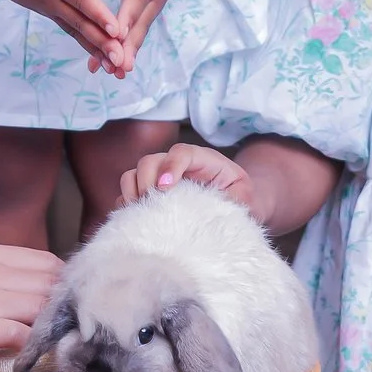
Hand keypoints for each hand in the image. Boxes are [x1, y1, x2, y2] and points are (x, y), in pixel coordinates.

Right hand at [0, 0, 127, 70]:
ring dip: (94, 49)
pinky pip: (69, 30)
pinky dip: (84, 44)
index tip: (116, 29)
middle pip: (80, 24)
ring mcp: (47, 9)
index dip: (100, 13)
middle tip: (121, 59)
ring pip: (75, 32)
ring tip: (114, 67)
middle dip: (102, 43)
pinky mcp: (45, 12)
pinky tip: (98, 56)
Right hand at [0, 244, 63, 371]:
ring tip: (55, 350)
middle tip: (70, 336)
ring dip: (52, 331)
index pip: (48, 263)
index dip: (65, 289)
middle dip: (65, 311)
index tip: (68, 312)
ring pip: (40, 308)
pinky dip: (31, 349)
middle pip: (49, 285)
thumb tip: (40, 298)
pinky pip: (19, 334)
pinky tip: (29, 360)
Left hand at [92, 0, 183, 79]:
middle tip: (118, 66)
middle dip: (128, 46)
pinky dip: (124, 54)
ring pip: (138, 36)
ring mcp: (151, 9)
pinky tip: (110, 70)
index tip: (118, 32)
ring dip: (126, 56)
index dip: (127, 16)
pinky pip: (135, 38)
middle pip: (139, 25)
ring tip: (112, 74)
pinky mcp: (147, 16)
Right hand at [119, 142, 253, 210]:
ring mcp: (160, 177)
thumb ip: (233, 200)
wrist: (234, 204)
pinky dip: (127, 205)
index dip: (170, 166)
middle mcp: (177, 164)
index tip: (164, 188)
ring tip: (141, 213)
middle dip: (146, 182)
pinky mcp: (150, 193)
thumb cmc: (239, 199)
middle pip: (150, 161)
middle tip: (151, 206)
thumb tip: (214, 211)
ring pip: (133, 174)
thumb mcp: (244, 198)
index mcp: (203, 160)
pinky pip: (128, 193)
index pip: (181, 152)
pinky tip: (135, 219)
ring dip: (132, 193)